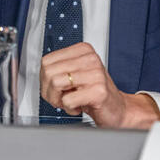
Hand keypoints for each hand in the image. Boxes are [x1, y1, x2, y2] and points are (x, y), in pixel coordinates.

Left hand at [39, 42, 158, 129]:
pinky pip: (67, 100)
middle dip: (49, 91)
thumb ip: (58, 69)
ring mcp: (96, 73)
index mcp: (83, 50)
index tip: (56, 88)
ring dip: (58, 100)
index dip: (45, 79)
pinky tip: (80, 106)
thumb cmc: (94, 93)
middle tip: (61, 98)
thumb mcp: (75, 74)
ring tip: (70, 102)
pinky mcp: (98, 91)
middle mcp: (90, 58)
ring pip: (56, 84)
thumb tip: (42, 73)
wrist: (117, 109)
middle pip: (49, 72)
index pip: (46, 61)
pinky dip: (69, 108)